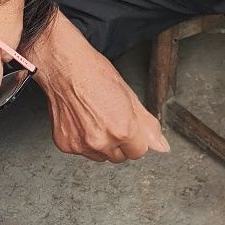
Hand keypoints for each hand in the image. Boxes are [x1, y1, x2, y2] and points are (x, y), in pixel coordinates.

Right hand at [32, 12, 169, 162]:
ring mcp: (82, 145)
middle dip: (119, 143)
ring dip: (101, 144)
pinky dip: (82, 140)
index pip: (139, 152)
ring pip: (100, 156)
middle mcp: (102, 141)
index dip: (135, 139)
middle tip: (110, 120)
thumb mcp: (129, 96)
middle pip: (120, 157)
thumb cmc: (94, 74)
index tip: (128, 127)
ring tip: (95, 119)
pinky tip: (81, 121)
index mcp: (123, 129)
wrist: (63, 67)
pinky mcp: (66, 144)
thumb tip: (161, 146)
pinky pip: (81, 151)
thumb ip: (147, 125)